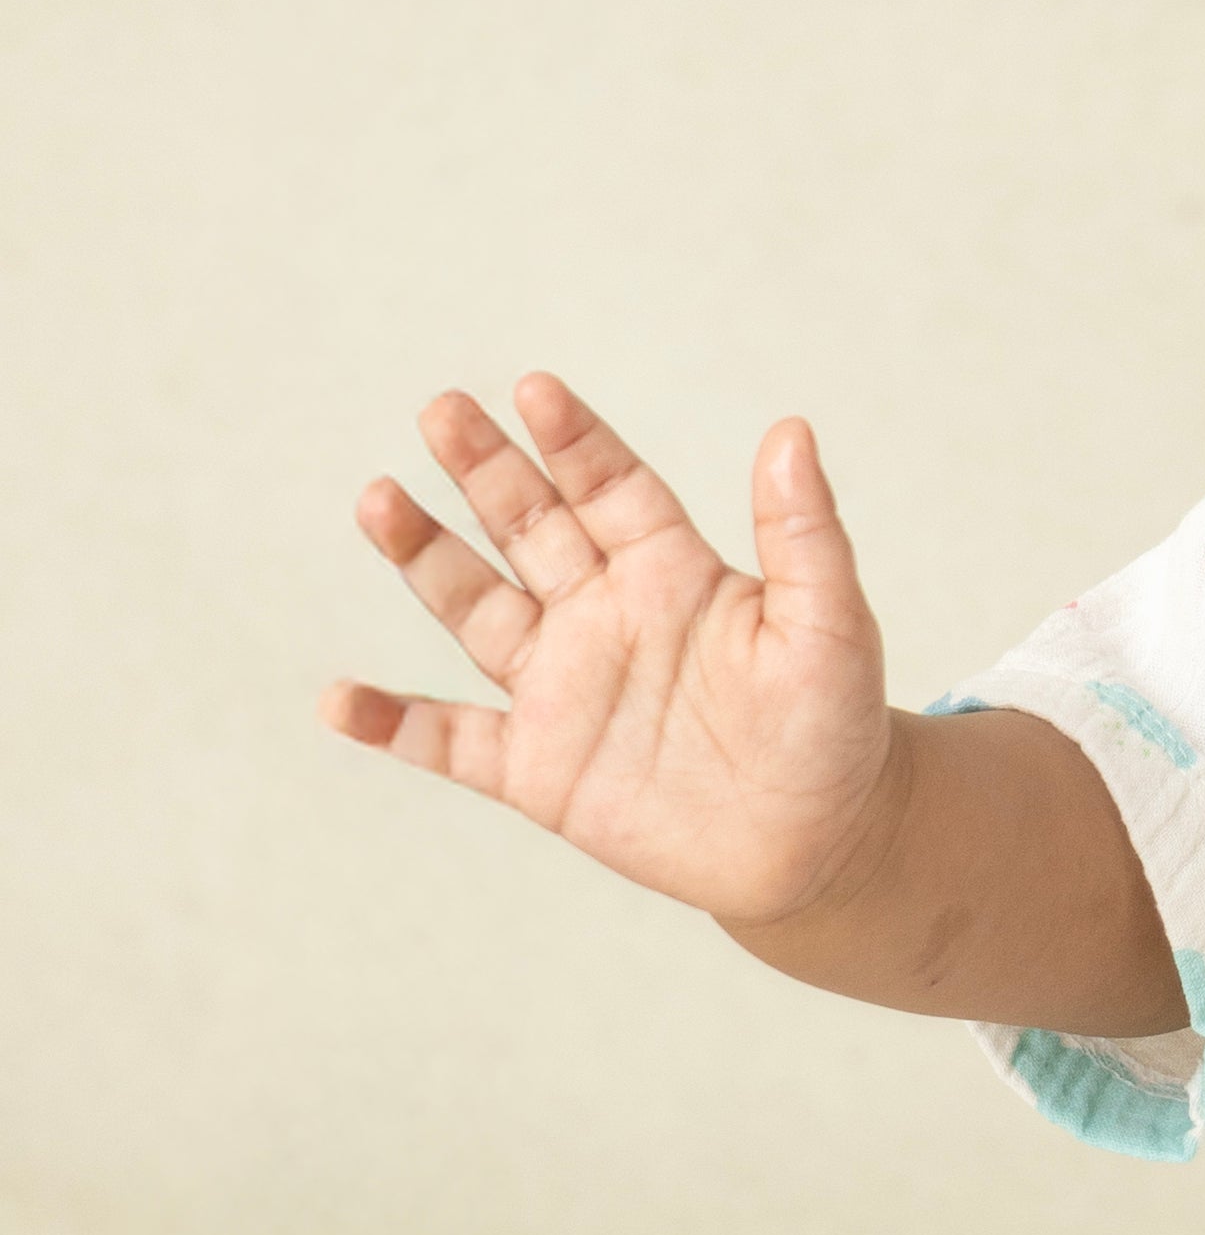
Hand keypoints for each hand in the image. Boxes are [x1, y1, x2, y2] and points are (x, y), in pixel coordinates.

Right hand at [324, 378, 899, 926]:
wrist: (818, 843)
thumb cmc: (835, 726)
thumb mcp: (833, 624)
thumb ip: (804, 533)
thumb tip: (791, 430)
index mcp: (671, 572)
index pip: (609, 487)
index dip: (573, 441)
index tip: (534, 391)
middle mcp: (603, 615)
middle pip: (528, 527)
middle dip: (485, 470)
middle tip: (442, 410)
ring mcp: (563, 689)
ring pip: (476, 609)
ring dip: (425, 557)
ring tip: (377, 500)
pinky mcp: (539, 769)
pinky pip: (450, 741)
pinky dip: (393, 723)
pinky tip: (339, 701)